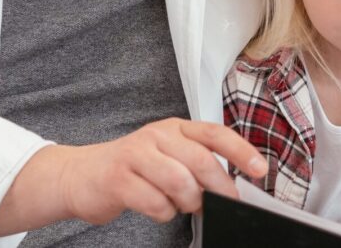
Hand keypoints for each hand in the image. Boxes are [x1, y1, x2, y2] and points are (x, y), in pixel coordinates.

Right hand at [57, 118, 266, 224]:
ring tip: (181, 205)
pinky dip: (164, 213)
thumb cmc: (132, 169)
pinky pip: (156, 203)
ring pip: (180, 183)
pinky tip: (157, 208)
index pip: (215, 134)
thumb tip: (231, 189)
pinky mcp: (119, 179)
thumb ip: (196, 165)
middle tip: (222, 203)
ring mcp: (136, 155)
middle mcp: (157, 135)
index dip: (241, 151)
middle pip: (201, 161)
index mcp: (175, 128)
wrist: (81, 176)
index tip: (259, 170)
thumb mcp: (167, 156)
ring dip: (188, 202)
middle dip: (218, 188)